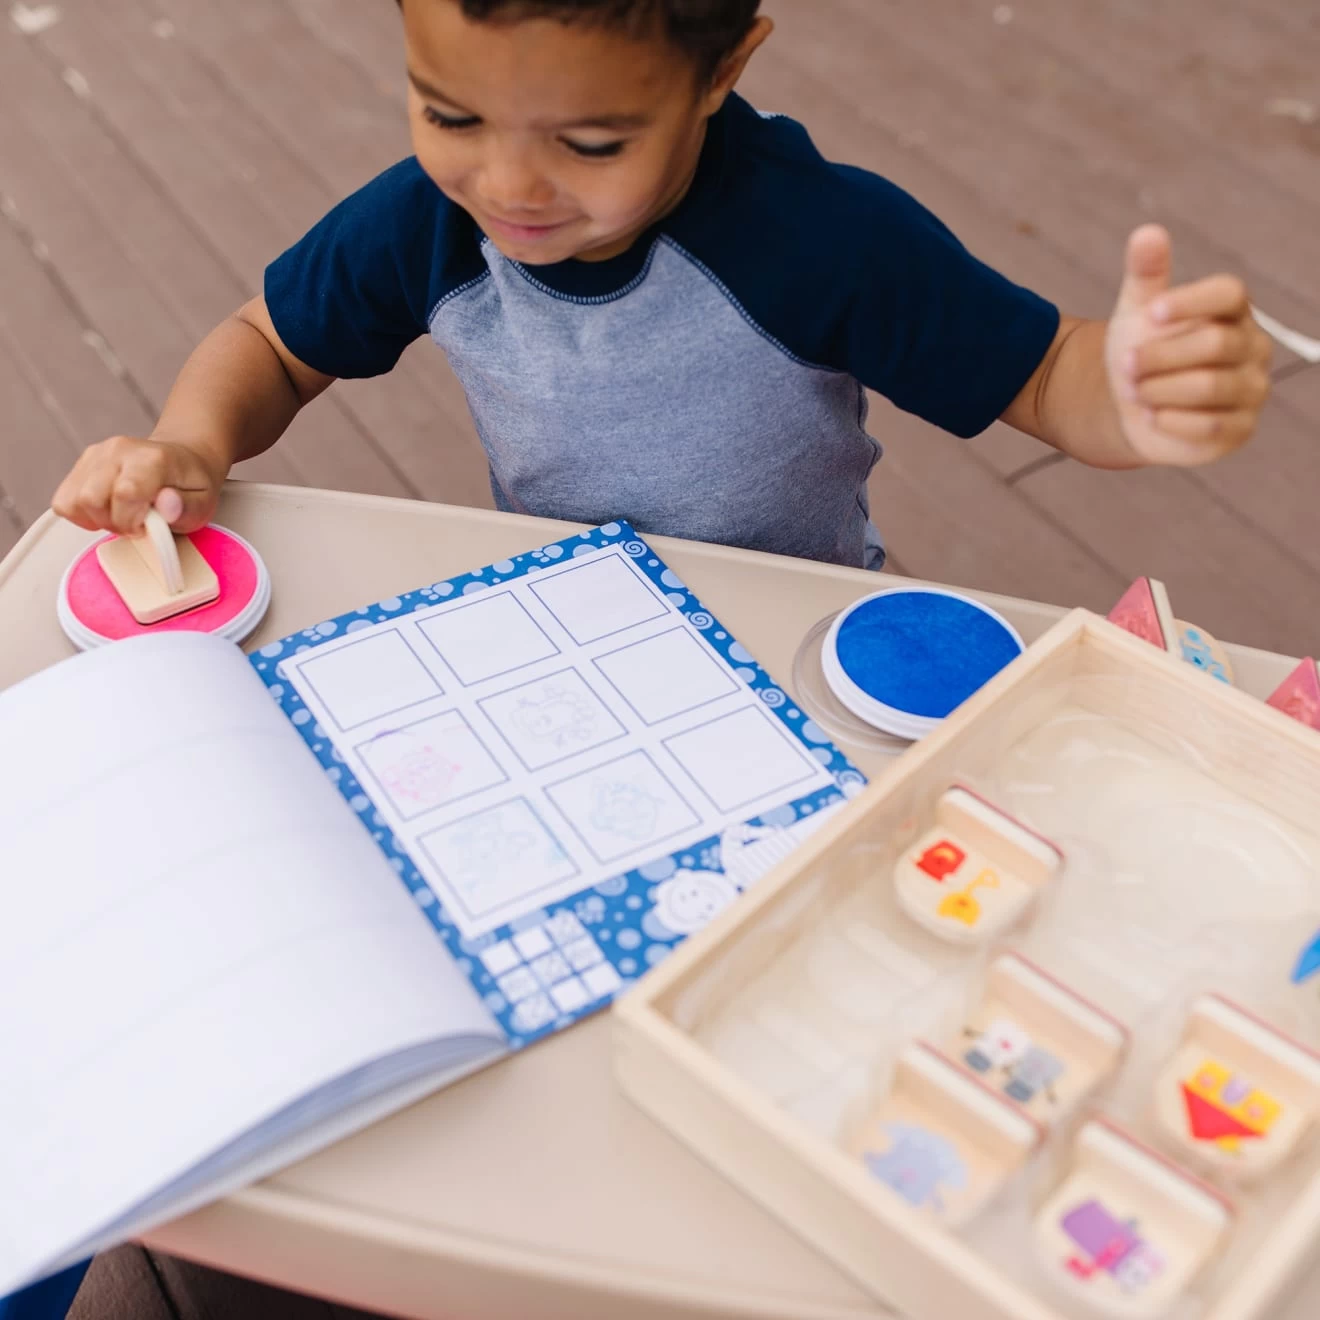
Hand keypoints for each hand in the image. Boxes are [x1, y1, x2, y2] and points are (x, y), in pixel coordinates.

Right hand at [51, 434, 223, 534]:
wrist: (184, 458)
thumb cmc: (192, 484)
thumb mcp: (203, 503)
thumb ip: (185, 508)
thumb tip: (165, 505)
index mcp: (152, 459)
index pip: (124, 493)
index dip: (130, 521)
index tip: (146, 527)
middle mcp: (119, 450)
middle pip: (91, 499)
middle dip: (113, 523)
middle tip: (136, 524)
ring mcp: (96, 454)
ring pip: (72, 501)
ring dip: (96, 519)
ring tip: (123, 516)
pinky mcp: (82, 463)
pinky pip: (64, 501)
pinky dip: (82, 514)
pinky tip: (107, 511)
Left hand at [1105, 224, 1271, 465]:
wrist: (1131, 408)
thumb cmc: (1143, 350)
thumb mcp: (1137, 312)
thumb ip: (1145, 274)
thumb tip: (1147, 232)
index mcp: (1232, 310)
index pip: (1229, 293)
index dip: (1190, 301)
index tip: (1151, 312)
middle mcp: (1252, 346)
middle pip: (1214, 343)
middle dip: (1159, 356)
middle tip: (1126, 365)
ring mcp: (1251, 389)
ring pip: (1210, 387)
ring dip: (1159, 390)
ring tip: (1135, 392)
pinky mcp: (1240, 428)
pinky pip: (1211, 426)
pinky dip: (1172, 421)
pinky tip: (1152, 416)